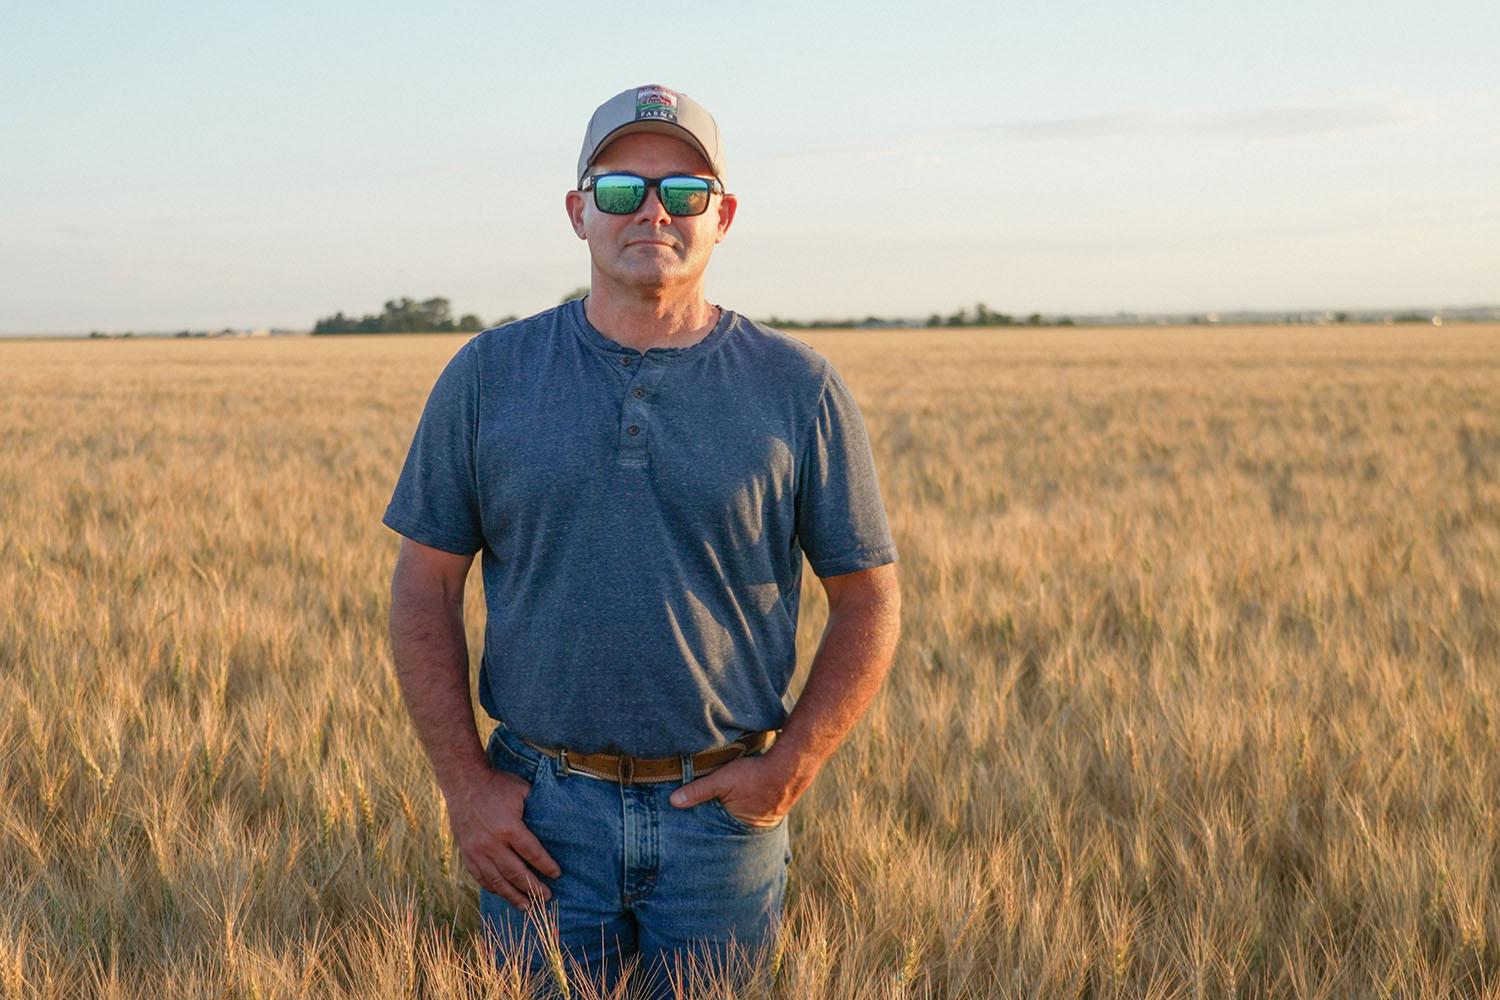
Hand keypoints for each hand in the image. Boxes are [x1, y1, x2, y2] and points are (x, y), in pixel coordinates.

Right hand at [445, 769, 561, 909]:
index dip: (545, 866)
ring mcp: (477, 851)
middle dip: (533, 887)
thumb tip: (553, 821)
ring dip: (513, 896)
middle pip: (516, 873)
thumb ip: (536, 808)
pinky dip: (493, 888)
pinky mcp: (467, 854)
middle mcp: (492, 843)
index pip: (531, 853)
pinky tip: (504, 894)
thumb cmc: (497, 785)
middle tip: (547, 897)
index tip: (556, 874)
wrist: (464, 783)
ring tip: (528, 907)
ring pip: (497, 881)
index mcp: (508, 827)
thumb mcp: (521, 790)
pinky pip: (481, 877)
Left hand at [669, 754, 799, 827]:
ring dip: (728, 817)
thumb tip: (673, 801)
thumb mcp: (723, 779)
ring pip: (737, 822)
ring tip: (717, 812)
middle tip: (695, 824)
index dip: (700, 826)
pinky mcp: (769, 812)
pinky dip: (742, 810)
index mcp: (735, 826)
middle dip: (713, 826)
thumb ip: (698, 790)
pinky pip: (750, 814)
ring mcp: (761, 822)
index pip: (711, 831)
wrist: (790, 766)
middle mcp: (749, 829)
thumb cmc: (756, 774)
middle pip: (724, 829)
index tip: (685, 826)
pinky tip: (739, 803)